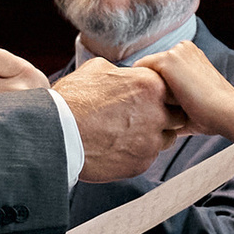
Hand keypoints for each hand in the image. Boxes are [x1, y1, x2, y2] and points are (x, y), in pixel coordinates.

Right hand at [63, 55, 181, 182]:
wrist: (56, 133)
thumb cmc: (72, 99)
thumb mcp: (96, 69)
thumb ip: (121, 72)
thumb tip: (124, 74)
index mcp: (149, 85)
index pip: (174, 89)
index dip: (164, 95)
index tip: (152, 98)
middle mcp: (156, 112)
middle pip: (177, 116)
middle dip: (164, 116)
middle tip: (141, 117)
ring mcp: (150, 141)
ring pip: (166, 139)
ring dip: (153, 136)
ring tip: (127, 133)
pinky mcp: (141, 163)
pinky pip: (148, 157)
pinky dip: (137, 154)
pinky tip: (117, 147)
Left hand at [139, 36, 233, 140]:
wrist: (229, 113)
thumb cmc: (211, 114)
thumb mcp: (188, 100)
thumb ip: (169, 99)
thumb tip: (145, 113)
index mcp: (189, 54)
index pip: (158, 70)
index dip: (155, 90)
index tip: (162, 107)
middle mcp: (182, 48)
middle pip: (148, 71)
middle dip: (148, 89)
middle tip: (165, 109)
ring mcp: (174, 52)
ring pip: (143, 74)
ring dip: (146, 91)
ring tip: (167, 107)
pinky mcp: (167, 60)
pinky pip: (138, 74)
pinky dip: (142, 90)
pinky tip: (160, 104)